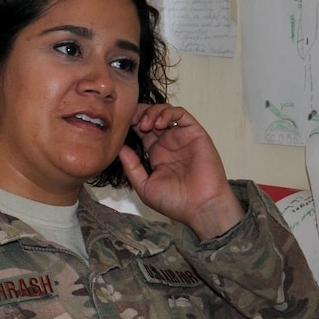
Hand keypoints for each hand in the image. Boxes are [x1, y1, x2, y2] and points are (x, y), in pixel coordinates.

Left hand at [118, 104, 241, 240]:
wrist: (201, 207)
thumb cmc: (176, 202)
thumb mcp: (145, 186)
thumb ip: (131, 167)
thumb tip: (118, 148)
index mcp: (156, 154)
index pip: (141, 131)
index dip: (130, 124)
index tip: (120, 127)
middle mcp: (169, 143)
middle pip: (151, 117)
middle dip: (138, 113)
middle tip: (130, 120)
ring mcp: (182, 137)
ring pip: (165, 111)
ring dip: (151, 112)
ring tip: (144, 124)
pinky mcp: (195, 133)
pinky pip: (181, 113)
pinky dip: (168, 112)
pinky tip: (158, 123)